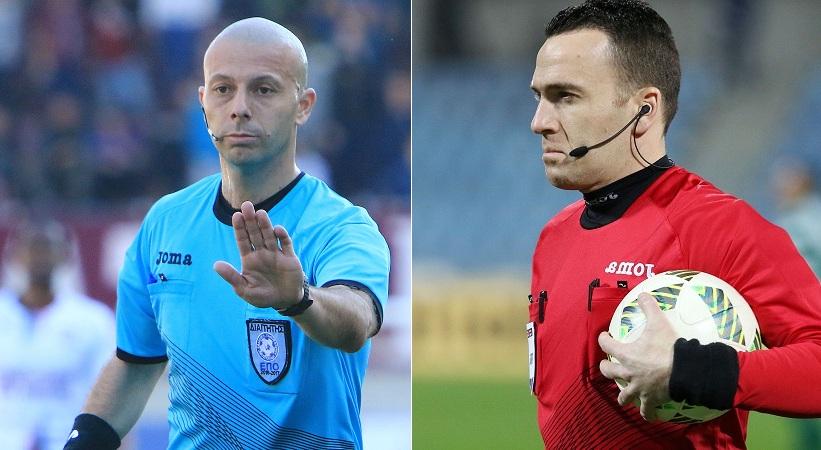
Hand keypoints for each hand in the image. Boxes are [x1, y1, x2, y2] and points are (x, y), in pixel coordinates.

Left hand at [214, 201, 303, 308]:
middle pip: (255, 233)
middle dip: (250, 220)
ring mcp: (276, 254)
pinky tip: (277, 230)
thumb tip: (216, 265)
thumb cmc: (263, 296)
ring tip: (260, 213)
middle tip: (246, 205)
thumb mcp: (244, 290)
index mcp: (249, 259)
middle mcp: (262, 253)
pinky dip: (282, 236)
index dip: (239, 228)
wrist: (285, 301)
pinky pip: (285, 243)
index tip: (236, 216)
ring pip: (269, 235)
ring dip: (265, 224)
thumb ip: (232, 277)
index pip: (243, 240)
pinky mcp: (289, 257)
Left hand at [598, 293, 677, 420]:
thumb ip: (648, 307)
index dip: (603, 339)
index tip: (604, 336)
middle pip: (608, 372)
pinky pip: (647, 411)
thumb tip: (642, 293)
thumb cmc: (668, 347)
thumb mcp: (658, 322)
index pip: (606, 345)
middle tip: (607, 366)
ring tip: (624, 396)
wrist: (685, 371)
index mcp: (626, 354)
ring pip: (624, 396)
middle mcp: (628, 373)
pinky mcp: (651, 400)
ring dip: (623, 395)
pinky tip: (648, 415)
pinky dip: (647, 413)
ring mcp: (639, 388)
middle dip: (606, 368)